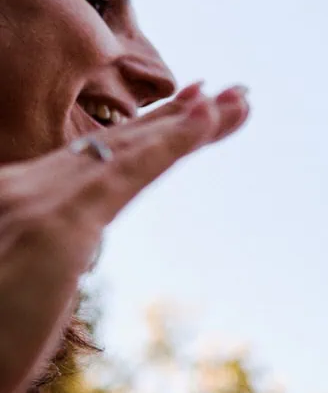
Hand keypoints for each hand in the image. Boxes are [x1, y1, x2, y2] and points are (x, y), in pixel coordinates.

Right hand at [0, 83, 247, 392]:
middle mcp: (19, 189)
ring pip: (129, 149)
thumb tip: (48, 281)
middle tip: (227, 95)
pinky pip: (129, 173)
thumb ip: (33, 276)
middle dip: (174, 119)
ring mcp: (36, 201)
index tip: (186, 113)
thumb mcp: (14, 297)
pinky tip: (209, 119)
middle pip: (113, 145)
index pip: (87, 158)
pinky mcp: (59, 225)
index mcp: (9, 202)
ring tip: (238, 99)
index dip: (140, 135)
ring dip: (190, 123)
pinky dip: (172, 142)